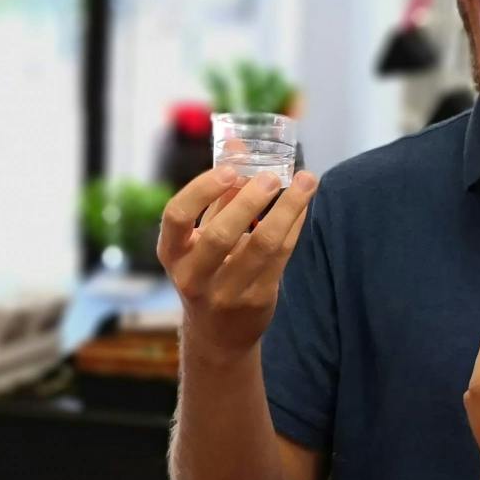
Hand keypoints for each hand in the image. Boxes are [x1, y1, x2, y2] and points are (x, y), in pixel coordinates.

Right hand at [158, 165, 319, 360]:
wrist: (217, 335)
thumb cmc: (208, 271)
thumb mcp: (202, 236)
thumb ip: (219, 194)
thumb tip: (237, 144)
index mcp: (172, 253)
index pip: (176, 217)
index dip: (202, 190)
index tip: (231, 170)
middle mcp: (193, 276)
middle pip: (220, 235)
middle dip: (249, 202)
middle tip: (273, 176)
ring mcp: (226, 292)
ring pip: (261, 246)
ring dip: (287, 209)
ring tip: (306, 181)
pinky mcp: (257, 300)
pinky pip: (281, 257)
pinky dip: (295, 225)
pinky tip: (304, 204)